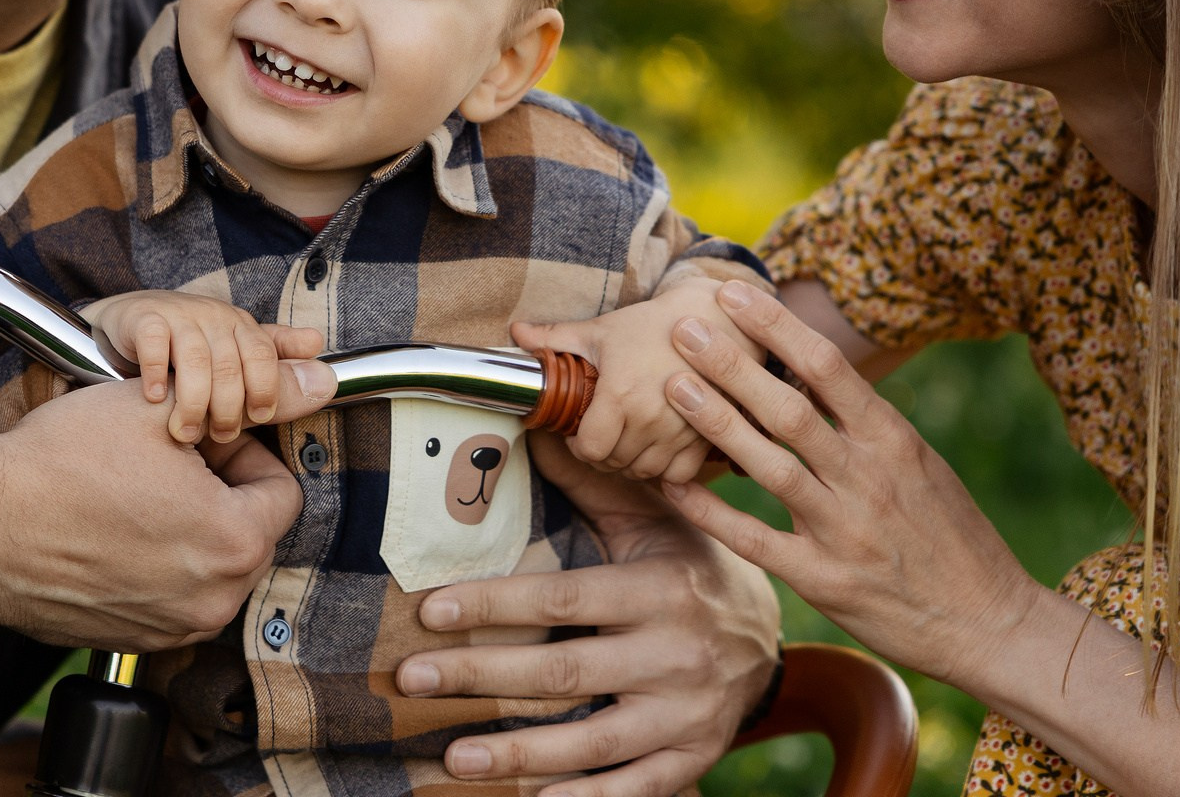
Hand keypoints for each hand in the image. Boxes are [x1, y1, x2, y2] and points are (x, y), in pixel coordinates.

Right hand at [0, 364, 335, 649]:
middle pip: (249, 531)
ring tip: (132, 492)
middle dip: (219, 492)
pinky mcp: (130, 641)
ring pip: (209, 564)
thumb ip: (243, 401)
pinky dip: (152, 564)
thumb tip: (312, 384)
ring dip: (186, 527)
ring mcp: (169, 630)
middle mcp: (211, 601)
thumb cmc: (58, 463)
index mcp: (234, 544)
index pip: (283, 490)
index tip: (202, 439)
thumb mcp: (159, 408)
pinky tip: (109, 529)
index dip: (244, 452)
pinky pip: (168, 595)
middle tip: (164, 460)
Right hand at [82, 290, 324, 443]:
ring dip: (192, 402)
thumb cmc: (191, 347)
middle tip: (219, 436)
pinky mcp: (144, 318)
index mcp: (242, 326)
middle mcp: (215, 316)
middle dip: (228, 408)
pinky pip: (155, 343)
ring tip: (186, 433)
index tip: (259, 417)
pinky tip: (153, 399)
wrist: (130, 320)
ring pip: (196, 360)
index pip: (265, 356)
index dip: (266, 388)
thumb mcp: (237, 358)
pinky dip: (155, 375)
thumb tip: (328, 377)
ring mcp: (180, 315)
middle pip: (231, 365)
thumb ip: (277, 369)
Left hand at [392, 431, 781, 796]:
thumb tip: (531, 419)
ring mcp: (685, 715)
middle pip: (564, 672)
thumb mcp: (650, 518)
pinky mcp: (691, 759)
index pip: (563, 598)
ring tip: (452, 757)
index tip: (430, 610)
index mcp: (660, 589)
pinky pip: (634, 789)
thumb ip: (590, 481)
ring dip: (518, 755)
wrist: (767, 632)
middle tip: (411, 678)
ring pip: (593, 741)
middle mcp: (676, 654)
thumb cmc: (686, 563)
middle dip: (481, 675)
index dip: (495, 605)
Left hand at [514, 280, 756, 483]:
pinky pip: (677, 475)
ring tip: (626, 440)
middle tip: (601, 433)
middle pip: (614, 463)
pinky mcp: (704, 439)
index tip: (578, 432)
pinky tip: (656, 448)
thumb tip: (514, 333)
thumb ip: (554, 338)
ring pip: (643, 471)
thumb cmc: (649, 326)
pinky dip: (664, 469)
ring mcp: (680, 431)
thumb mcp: (600, 330)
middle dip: (601, 453)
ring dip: (629, 462)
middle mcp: (650, 418)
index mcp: (619, 394)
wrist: (709, 322)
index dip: (577, 445)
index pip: (588, 449)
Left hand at [658, 280, 1036, 687]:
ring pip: (770, 466)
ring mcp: (843, 531)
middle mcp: (868, 479)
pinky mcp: (822, 580)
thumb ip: (865, 423)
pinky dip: (710, 510)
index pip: (827, 366)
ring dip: (717, 423)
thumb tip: (807, 369)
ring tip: (672, 386)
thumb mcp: (919, 465)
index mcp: (893, 441)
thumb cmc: (950, 536)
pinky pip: (754, 539)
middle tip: (683, 327)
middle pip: (789, 409)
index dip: (775, 325)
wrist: (988, 622)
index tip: (733, 292)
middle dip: (732, 363)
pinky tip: (673, 483)